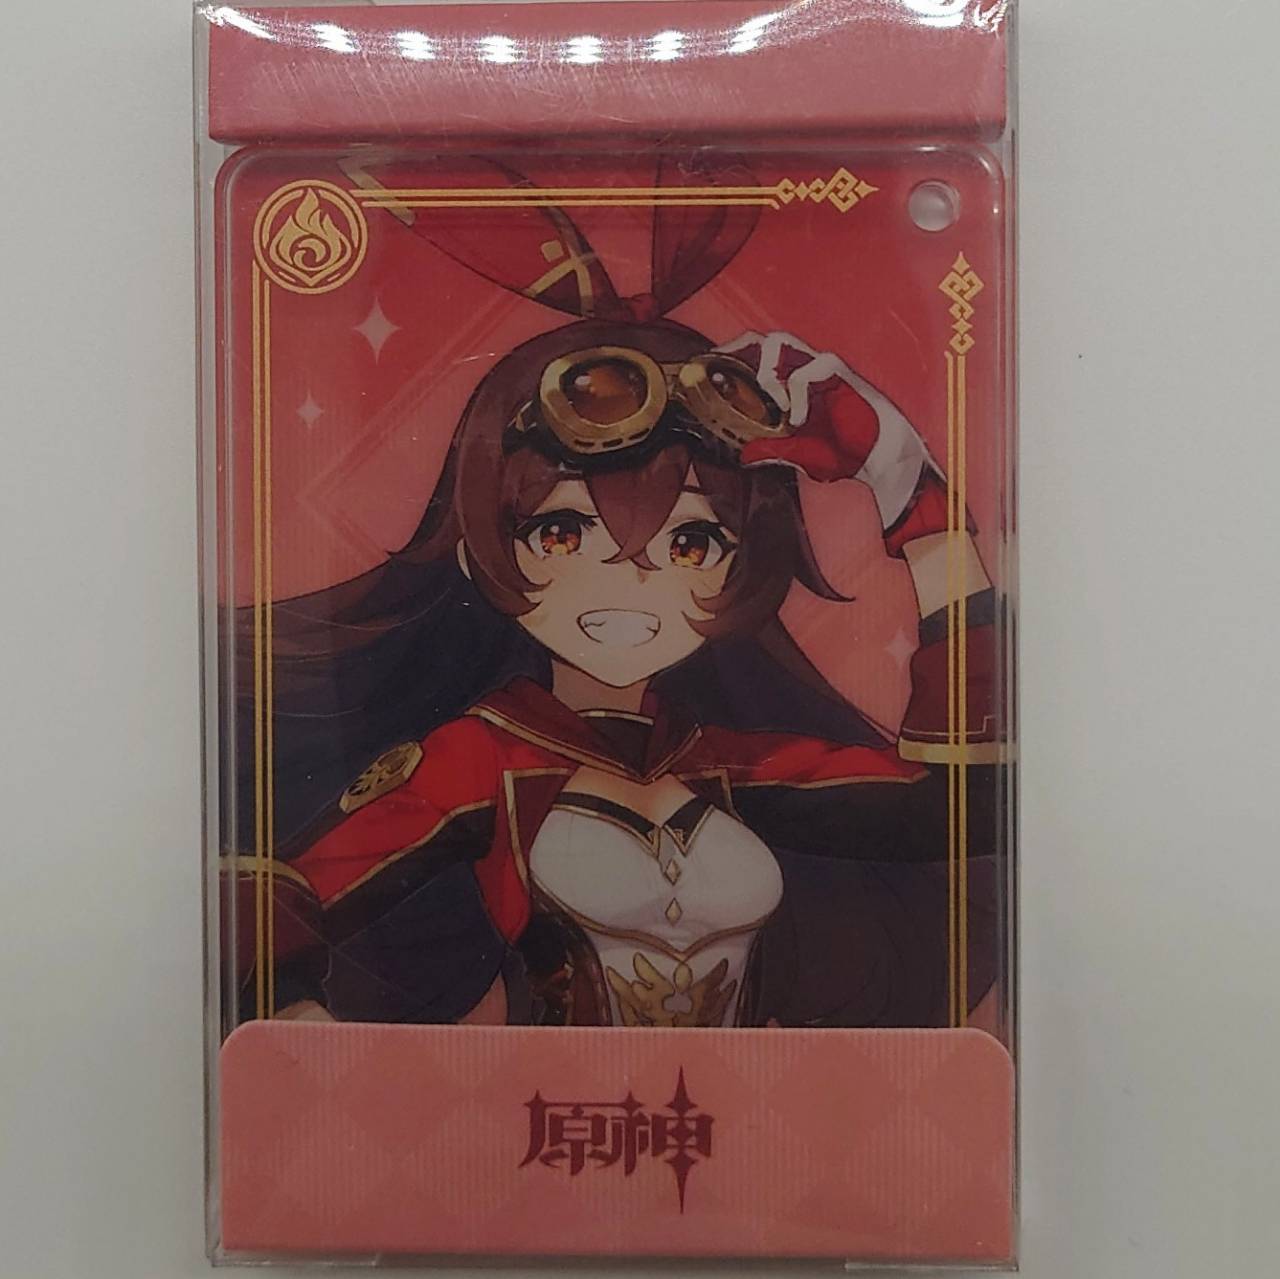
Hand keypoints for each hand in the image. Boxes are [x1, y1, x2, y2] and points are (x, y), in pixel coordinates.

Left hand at [717, 331, 881, 480]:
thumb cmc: (843, 451)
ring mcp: (820, 367)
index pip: (754, 354)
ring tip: (775, 407)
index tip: (705, 372)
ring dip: (767, 374)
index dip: (729, 356)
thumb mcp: (797, 454)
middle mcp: (801, 368)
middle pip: (762, 339)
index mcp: (788, 382)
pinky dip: (797, 395)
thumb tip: (744, 456)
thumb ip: (771, 451)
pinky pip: (807, 371)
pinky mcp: (839, 373)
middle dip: (738, 352)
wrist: (879, 459)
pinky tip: (799, 420)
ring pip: (781, 343)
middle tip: (725, 381)